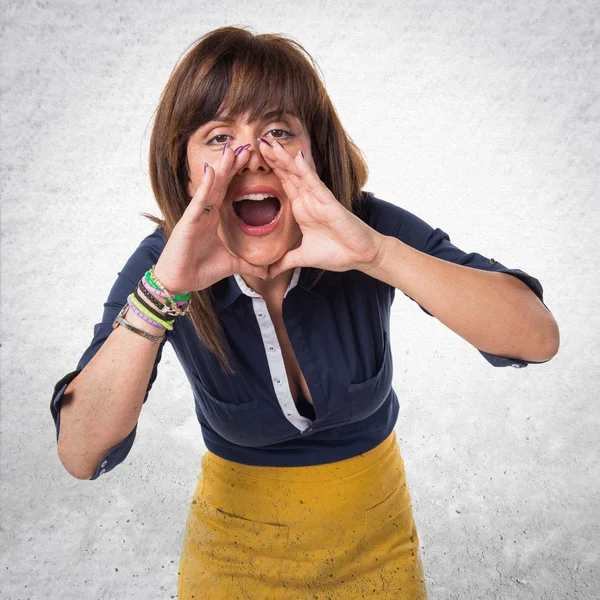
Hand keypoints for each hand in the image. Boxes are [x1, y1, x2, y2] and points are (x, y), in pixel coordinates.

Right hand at [153, 144, 267, 294]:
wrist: (180, 282)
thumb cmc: (199, 270)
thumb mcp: (231, 265)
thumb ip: (248, 265)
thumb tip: (267, 272)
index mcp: (213, 218)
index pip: (228, 190)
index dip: (238, 174)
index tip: (251, 160)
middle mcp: (204, 212)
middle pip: (221, 183)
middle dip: (232, 165)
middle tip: (245, 146)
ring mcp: (196, 215)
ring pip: (210, 187)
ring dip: (221, 168)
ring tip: (231, 150)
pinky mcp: (188, 223)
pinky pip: (198, 202)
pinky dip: (205, 187)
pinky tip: (212, 171)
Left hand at [256, 140, 384, 279]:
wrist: (359, 257)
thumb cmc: (337, 253)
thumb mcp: (303, 258)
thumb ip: (285, 261)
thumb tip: (269, 272)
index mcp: (302, 209)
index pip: (284, 184)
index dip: (271, 170)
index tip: (255, 158)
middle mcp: (309, 200)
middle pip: (288, 174)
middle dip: (274, 158)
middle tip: (258, 141)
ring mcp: (319, 200)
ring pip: (300, 175)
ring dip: (286, 159)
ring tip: (271, 144)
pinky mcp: (330, 203)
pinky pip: (316, 184)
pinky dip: (306, 171)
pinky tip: (297, 157)